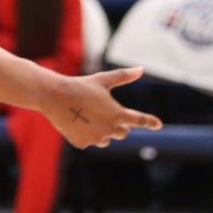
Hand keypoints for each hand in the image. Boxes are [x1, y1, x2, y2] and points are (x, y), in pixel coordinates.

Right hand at [45, 67, 161, 149]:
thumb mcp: (103, 80)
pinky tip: (77, 123)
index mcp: (118, 114)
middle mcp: (110, 129)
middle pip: (123, 132)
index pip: (139, 120)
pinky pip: (90, 142)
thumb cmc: (80, 85)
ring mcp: (96, 138)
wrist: (55, 96)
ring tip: (89, 118)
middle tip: (106, 114)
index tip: (158, 124)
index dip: (149, 122)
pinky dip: (86, 134)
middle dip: (118, 125)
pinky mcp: (83, 143)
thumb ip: (123, 76)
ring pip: (106, 139)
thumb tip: (141, 69)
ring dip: (103, 131)